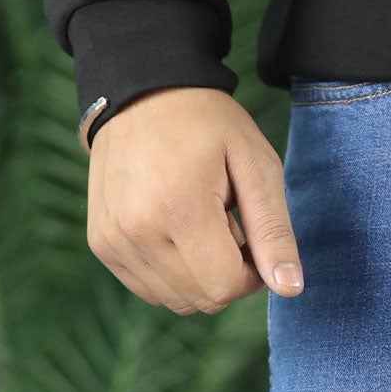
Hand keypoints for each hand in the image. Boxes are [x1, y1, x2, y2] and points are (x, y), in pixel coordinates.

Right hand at [86, 88, 303, 312]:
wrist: (141, 90)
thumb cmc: (208, 125)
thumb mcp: (256, 166)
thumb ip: (274, 231)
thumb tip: (289, 289)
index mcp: (177, 209)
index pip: (226, 287)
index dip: (251, 273)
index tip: (250, 236)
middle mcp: (136, 230)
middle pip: (202, 299)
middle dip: (226, 275)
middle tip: (225, 225)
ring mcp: (112, 239)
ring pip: (176, 301)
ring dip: (198, 275)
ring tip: (197, 223)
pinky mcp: (101, 243)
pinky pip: (149, 289)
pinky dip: (171, 274)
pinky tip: (173, 231)